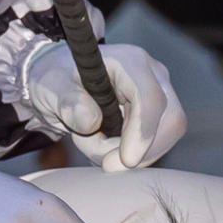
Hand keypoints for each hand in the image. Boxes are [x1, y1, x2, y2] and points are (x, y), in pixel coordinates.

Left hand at [0, 31, 185, 172]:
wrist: (63, 83)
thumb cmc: (59, 79)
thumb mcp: (52, 87)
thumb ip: (68, 103)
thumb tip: (91, 122)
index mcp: (130, 62)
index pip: (151, 99)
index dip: (143, 133)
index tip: (126, 161)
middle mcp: (153, 75)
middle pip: (170, 121)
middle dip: (140, 151)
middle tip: (102, 161)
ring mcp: (160, 95)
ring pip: (165, 137)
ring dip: (130, 154)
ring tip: (94, 144)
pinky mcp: (158, 115)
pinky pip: (156, 144)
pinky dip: (131, 154)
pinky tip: (106, 145)